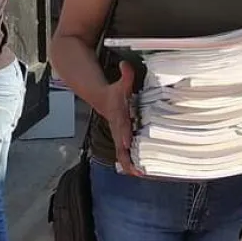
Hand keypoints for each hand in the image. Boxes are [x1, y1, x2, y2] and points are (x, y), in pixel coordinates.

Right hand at [102, 61, 140, 175]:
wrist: (100, 99)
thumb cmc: (113, 94)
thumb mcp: (120, 84)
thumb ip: (126, 75)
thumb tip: (125, 65)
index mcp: (118, 117)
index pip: (121, 127)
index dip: (124, 135)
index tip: (128, 143)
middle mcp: (118, 129)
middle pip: (120, 146)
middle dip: (127, 159)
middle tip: (137, 170)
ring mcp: (118, 136)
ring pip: (122, 154)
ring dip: (130, 165)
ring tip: (141, 175)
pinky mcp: (121, 140)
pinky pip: (124, 155)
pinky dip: (130, 164)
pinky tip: (139, 172)